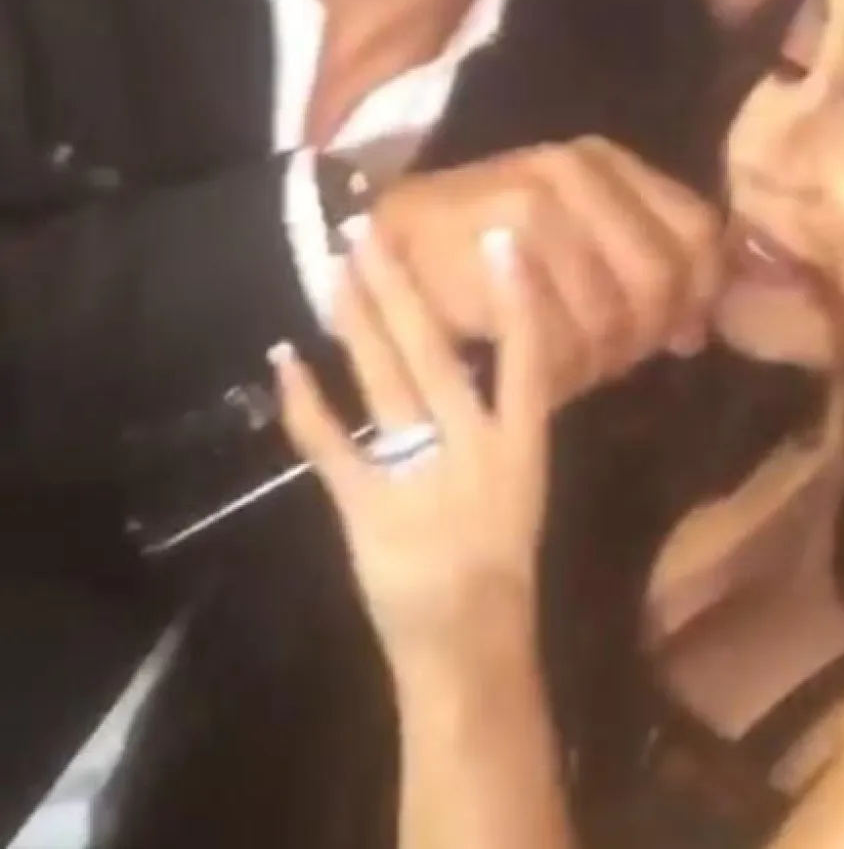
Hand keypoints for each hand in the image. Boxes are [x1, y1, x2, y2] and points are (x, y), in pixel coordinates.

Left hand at [278, 231, 551, 685]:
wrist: (468, 646)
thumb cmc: (498, 568)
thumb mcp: (518, 487)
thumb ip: (498, 426)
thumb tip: (473, 363)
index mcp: (519, 446)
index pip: (526, 358)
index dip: (516, 298)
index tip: (500, 238)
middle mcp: (471, 447)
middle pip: (433, 352)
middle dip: (400, 288)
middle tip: (371, 230)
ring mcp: (417, 473)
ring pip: (384, 380)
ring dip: (358, 320)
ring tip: (337, 268)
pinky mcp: (366, 504)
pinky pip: (331, 442)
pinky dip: (304, 401)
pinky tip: (284, 359)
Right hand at [368, 138, 720, 405]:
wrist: (387, 250)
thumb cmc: (487, 257)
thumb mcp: (577, 248)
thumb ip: (643, 273)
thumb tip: (695, 331)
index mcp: (609, 163)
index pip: (698, 232)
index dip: (699, 294)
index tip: (676, 336)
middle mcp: (580, 168)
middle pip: (661, 275)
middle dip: (643, 332)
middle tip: (608, 358)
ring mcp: (540, 197)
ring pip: (613, 310)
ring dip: (595, 358)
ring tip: (565, 364)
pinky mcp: (503, 237)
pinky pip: (562, 328)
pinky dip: (557, 365)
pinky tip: (539, 370)